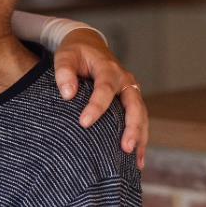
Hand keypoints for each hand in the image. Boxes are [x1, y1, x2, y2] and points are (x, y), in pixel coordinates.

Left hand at [52, 28, 148, 168]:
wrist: (89, 44)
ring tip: (136, 162)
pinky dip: (140, 138)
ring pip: (141, 115)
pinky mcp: (130, 100)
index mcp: (108, 68)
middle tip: (125, 148)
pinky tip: (137, 160)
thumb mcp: (65, 56)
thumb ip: (64, 73)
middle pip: (134, 105)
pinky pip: (139, 119)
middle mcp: (124, 80)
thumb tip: (68, 95)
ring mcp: (130, 91)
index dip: (96, 106)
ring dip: (140, 137)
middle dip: (132, 127)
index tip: (84, 123)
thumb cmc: (75, 52)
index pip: (105, 88)